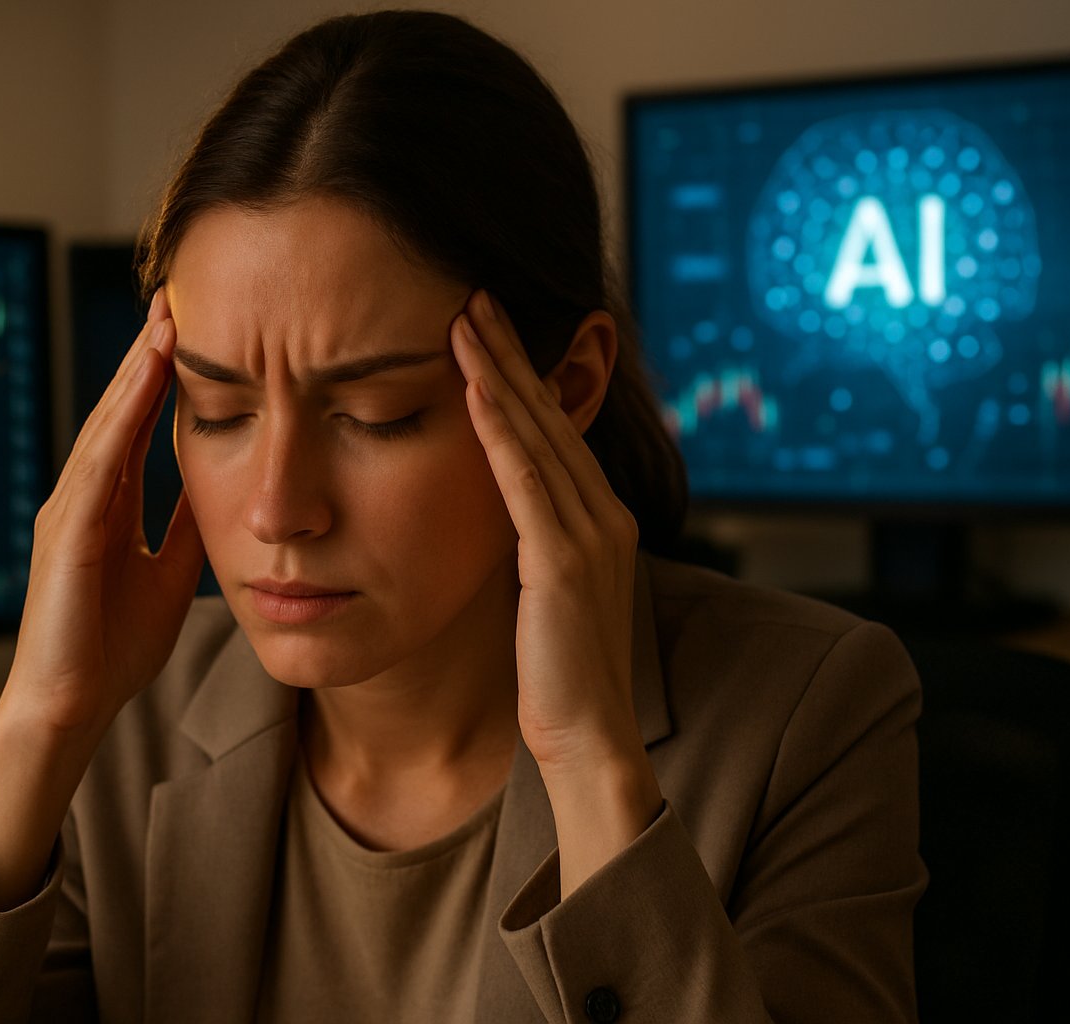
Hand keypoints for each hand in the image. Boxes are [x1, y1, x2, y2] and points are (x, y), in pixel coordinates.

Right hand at [2, 287, 204, 738]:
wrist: (71, 709)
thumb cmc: (113, 648)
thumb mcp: (171, 571)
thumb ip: (188, 524)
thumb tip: (225, 480)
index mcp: (108, 504)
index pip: (138, 423)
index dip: (163, 376)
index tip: (194, 327)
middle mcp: (83, 497)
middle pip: (119, 410)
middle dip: (147, 355)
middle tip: (176, 297)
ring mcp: (68, 513)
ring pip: (106, 427)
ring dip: (135, 375)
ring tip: (164, 324)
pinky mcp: (66, 537)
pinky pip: (97, 469)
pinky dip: (119, 424)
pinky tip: (140, 388)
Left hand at [448, 289, 643, 774]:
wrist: (590, 742)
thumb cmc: (558, 679)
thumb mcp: (548, 596)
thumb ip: (535, 547)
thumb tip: (501, 513)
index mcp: (600, 521)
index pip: (553, 431)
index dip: (519, 376)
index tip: (483, 327)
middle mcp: (604, 515)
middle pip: (550, 416)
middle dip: (509, 353)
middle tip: (473, 292)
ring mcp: (590, 536)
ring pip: (538, 436)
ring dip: (499, 374)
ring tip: (465, 317)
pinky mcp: (563, 563)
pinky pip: (527, 483)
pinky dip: (500, 432)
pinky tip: (475, 389)